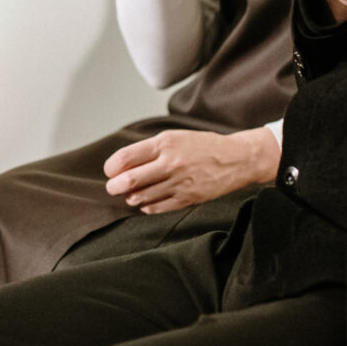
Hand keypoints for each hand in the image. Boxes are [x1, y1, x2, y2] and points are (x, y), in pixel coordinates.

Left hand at [102, 128, 279, 214]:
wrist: (236, 159)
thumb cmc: (202, 146)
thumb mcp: (175, 137)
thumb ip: (149, 150)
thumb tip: (121, 165)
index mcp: (165, 143)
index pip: (126, 157)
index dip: (111, 167)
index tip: (110, 171)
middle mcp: (171, 163)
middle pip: (130, 180)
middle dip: (114, 186)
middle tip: (112, 187)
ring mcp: (179, 183)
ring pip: (142, 196)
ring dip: (130, 197)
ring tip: (130, 194)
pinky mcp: (188, 199)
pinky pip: (158, 207)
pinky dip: (146, 206)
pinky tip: (145, 202)